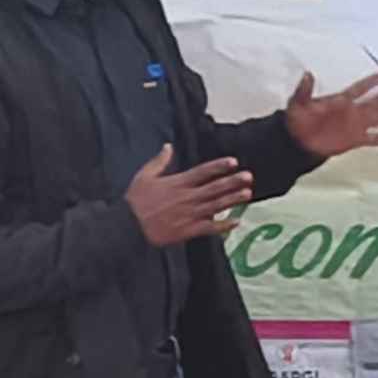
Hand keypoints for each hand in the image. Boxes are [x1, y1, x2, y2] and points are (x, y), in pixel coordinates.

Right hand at [125, 146, 252, 246]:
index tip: (233, 161)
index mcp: (177, 183)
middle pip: (214, 188)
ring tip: (247, 193)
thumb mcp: (144, 176)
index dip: (219, 166)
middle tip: (249, 176)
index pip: (203, 172)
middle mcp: (187, 197)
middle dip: (232, 181)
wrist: (129, 227)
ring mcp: (189, 214)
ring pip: (215, 206)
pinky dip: (223, 226)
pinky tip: (236, 221)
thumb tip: (168, 146)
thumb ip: (159, 161)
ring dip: (232, 199)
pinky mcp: (188, 230)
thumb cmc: (135, 201)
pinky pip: (209, 228)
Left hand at [280, 70, 377, 161]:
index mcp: (341, 99)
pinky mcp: (355, 140)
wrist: (298, 142)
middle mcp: (352, 111)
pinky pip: (375, 139)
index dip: (373, 81)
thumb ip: (304, 89)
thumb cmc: (298, 120)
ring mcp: (356, 126)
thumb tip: (307, 74)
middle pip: (377, 100)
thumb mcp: (298, 102)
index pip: (361, 88)